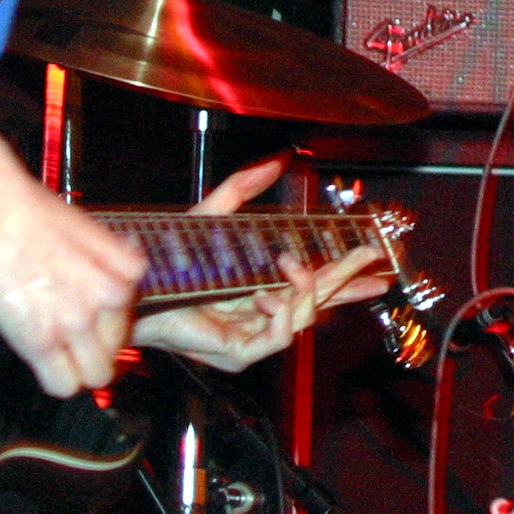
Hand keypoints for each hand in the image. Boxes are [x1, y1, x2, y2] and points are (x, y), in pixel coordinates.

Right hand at [0, 167, 146, 397]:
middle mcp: (108, 298)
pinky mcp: (42, 339)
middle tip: (72, 342)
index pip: (132, 317)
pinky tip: (42, 362)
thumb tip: (110, 276)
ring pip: (96, 375)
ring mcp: (77, 320)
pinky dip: (53, 379)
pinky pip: (63, 385)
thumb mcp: (87, 230)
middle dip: (95, 350)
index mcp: (124, 270)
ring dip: (78, 369)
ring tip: (57, 354)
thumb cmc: (29, 212)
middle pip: (117, 351)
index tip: (91, 321)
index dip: (107, 322)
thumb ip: (106, 261)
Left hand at [129, 158, 392, 373]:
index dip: (346, 274)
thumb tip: (276, 162)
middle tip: (375, 265)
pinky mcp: (239, 351)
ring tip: (296, 266)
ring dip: (308, 289)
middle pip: (320, 304)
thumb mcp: (214, 214)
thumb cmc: (169, 259)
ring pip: (304, 319)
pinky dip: (282, 311)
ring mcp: (252, 335)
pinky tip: (271, 294)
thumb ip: (243, 187)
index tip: (375, 259)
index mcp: (259, 285)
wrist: (139, 288)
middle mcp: (259, 313)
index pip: (313, 284)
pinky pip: (279, 335)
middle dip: (350, 284)